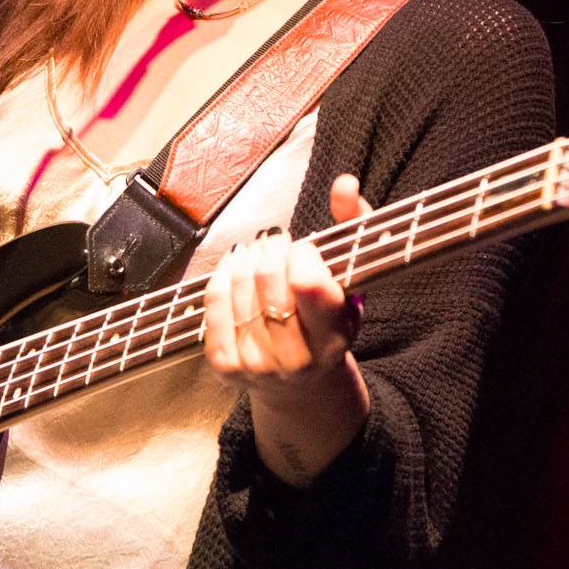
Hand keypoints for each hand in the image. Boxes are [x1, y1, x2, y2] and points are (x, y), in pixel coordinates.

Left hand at [203, 173, 371, 483]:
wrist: (303, 385)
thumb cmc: (330, 322)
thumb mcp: (355, 281)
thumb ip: (355, 226)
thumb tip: (344, 184)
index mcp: (333, 339)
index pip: (308, 284)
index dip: (303, 254)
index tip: (306, 250)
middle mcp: (295, 358)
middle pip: (268, 280)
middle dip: (272, 248)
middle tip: (278, 242)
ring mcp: (256, 364)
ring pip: (239, 286)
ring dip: (248, 256)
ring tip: (260, 252)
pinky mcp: (225, 365)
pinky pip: (214, 301)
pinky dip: (223, 272)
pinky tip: (236, 263)